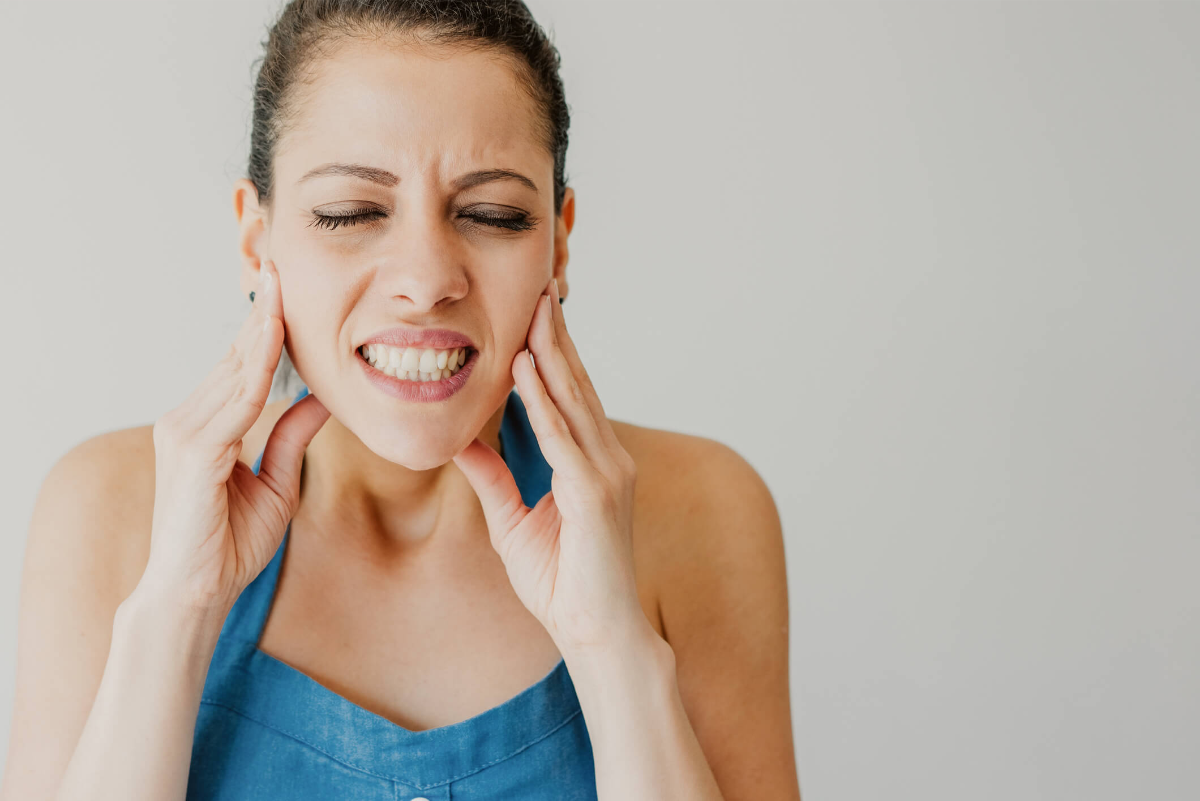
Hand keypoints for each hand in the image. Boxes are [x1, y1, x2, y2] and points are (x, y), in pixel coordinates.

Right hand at [139, 259, 329, 613]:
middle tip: (285, 259)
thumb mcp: (278, 482)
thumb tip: (323, 397)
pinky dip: (256, 365)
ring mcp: (186, 431)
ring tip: (284, 281)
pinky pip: (235, 400)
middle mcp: (189, 418)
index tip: (288, 285)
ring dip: (262, 324)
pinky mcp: (194, 451)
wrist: (196, 593)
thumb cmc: (229, 544)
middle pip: (237, 355)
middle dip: (263, 309)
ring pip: (236, 369)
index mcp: (207, 423)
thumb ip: (292, 437)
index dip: (267, 324)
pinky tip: (274, 334)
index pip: (243, 364)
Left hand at [452, 278, 651, 654]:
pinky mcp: (596, 494)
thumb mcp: (514, 522)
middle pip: (575, 384)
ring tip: (534, 309)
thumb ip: (493, 478)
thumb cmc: (563, 583)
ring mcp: (607, 473)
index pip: (569, 395)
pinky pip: (563, 437)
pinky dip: (543, 400)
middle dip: (555, 335)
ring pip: (573, 399)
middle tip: (539, 286)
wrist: (596, 633)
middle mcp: (607, 458)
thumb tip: (462, 442)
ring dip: (550, 352)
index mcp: (593, 462)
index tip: (532, 313)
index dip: (551, 352)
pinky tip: (525, 368)